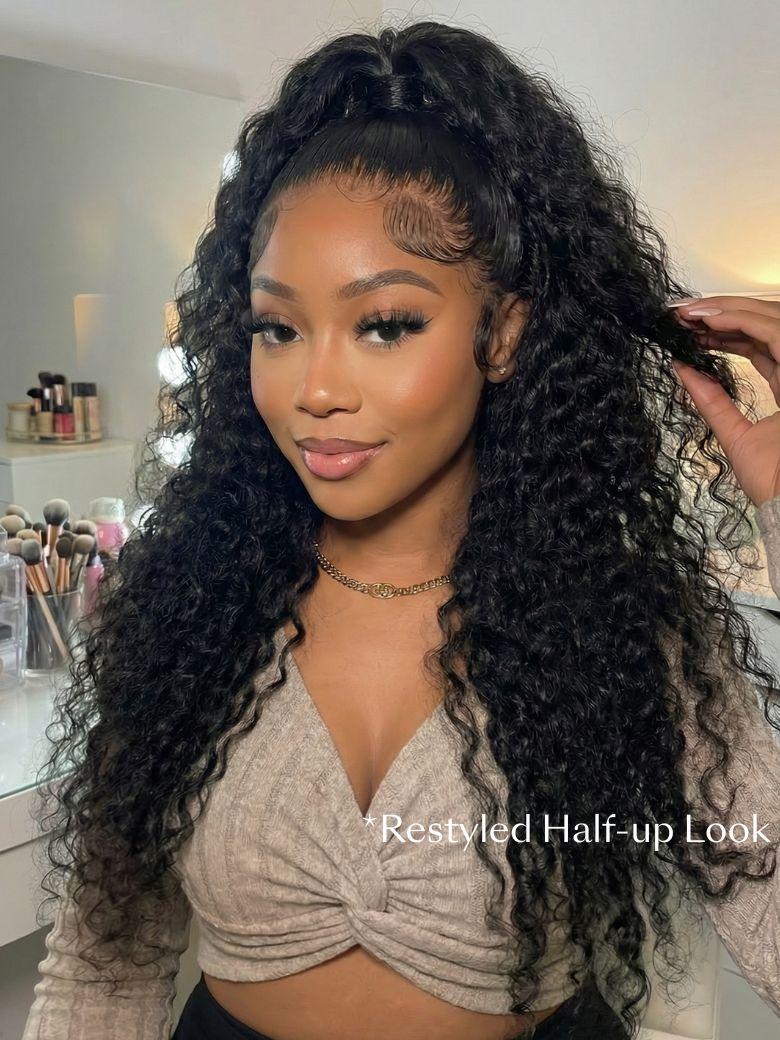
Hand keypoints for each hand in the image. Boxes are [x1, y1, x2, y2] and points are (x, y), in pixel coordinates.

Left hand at [668, 296, 779, 508]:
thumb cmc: (773, 482)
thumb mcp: (733, 434)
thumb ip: (711, 401)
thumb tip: (681, 370)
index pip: (759, 345)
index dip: (726, 331)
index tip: (690, 328)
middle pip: (765, 325)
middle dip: (722, 313)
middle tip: (682, 313)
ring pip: (770, 319)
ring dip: (727, 310)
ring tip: (689, 314)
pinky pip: (774, 332)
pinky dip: (740, 321)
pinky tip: (709, 320)